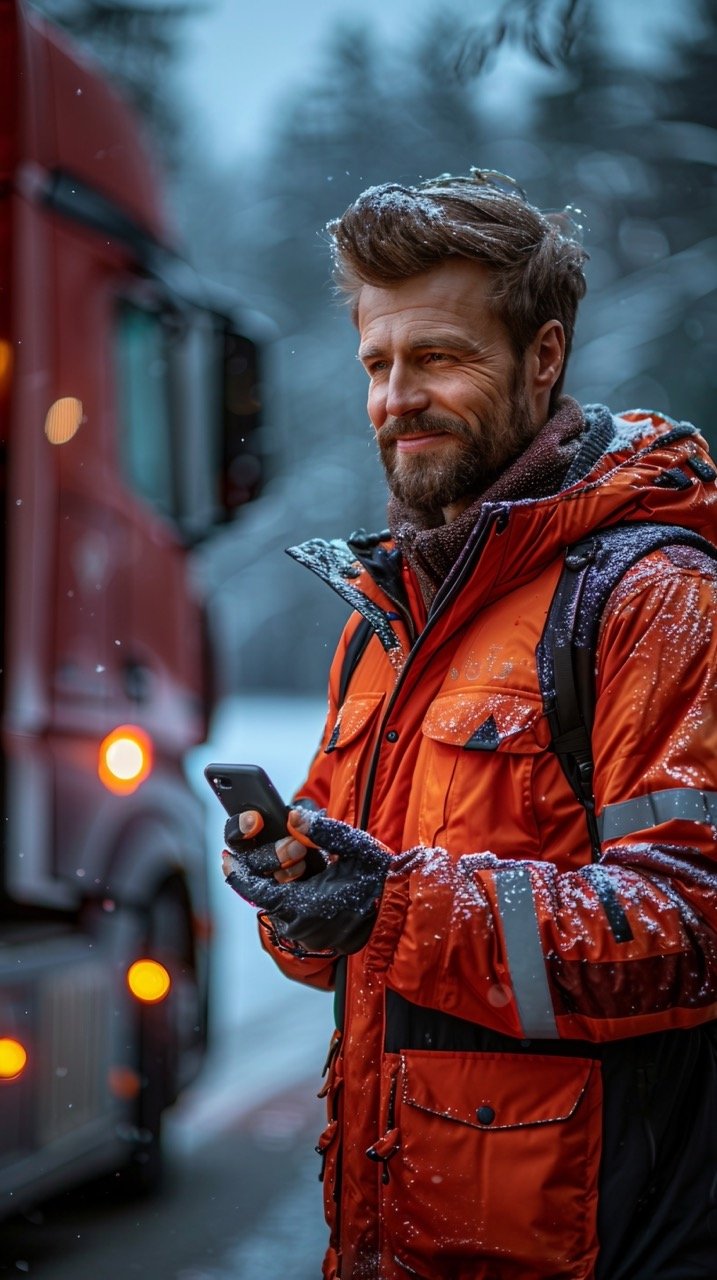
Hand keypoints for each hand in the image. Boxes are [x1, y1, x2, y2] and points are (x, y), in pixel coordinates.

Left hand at [224, 812, 391, 953]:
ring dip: (274, 884)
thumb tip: (292, 815)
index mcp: (306, 905)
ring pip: (277, 906)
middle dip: (259, 872)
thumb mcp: (356, 847)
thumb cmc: (379, 878)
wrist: (402, 913)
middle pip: (264, 897)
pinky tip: (293, 878)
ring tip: (277, 862)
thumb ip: (323, 830)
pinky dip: (287, 895)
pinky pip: (291, 914)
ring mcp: (307, 935)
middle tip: (244, 854)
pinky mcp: (315, 937)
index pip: (257, 891)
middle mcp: (301, 926)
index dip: (238, 873)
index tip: (225, 858)